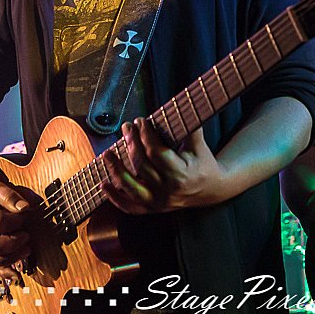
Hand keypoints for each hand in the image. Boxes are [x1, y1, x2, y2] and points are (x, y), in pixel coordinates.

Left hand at [103, 119, 225, 213]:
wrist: (211, 190)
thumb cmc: (203, 163)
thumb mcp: (199, 145)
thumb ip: (189, 127)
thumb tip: (179, 104)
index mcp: (181, 174)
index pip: (156, 153)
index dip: (145, 135)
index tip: (140, 121)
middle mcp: (168, 190)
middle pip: (141, 166)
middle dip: (131, 144)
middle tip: (126, 128)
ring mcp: (158, 202)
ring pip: (131, 188)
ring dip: (116, 170)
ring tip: (107, 154)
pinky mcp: (151, 209)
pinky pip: (129, 207)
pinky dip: (114, 197)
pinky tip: (103, 184)